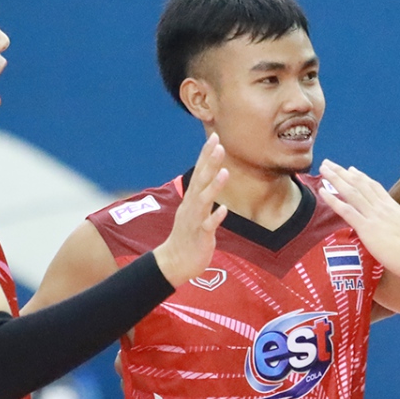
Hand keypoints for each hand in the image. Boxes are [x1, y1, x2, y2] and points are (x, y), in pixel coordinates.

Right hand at [154, 134, 229, 286]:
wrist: (174, 262)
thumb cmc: (189, 236)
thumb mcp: (196, 211)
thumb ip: (203, 194)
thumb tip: (213, 177)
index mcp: (192, 199)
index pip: (200, 172)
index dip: (206, 155)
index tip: (215, 137)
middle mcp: (191, 206)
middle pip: (201, 180)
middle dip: (210, 162)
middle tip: (218, 144)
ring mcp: (195, 220)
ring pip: (204, 201)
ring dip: (214, 186)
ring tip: (225, 172)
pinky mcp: (200, 236)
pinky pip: (208, 226)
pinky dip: (215, 217)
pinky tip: (224, 209)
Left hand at [318, 161, 399, 277]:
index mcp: (394, 208)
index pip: (375, 188)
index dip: (361, 178)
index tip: (351, 170)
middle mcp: (382, 208)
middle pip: (360, 185)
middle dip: (343, 173)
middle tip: (330, 163)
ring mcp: (374, 217)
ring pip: (351, 192)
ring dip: (335, 179)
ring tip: (324, 169)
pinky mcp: (367, 229)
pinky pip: (346, 211)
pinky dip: (333, 200)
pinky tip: (323, 192)